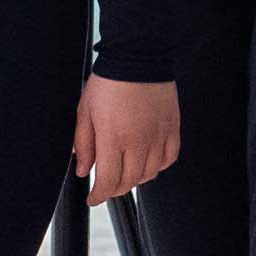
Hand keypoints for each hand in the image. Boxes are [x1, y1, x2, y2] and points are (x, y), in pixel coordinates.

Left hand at [75, 75, 180, 204]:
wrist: (138, 57)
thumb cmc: (110, 80)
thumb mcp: (85, 111)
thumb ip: (84, 143)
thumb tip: (83, 169)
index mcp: (114, 137)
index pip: (108, 181)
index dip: (99, 196)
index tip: (93, 198)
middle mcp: (139, 141)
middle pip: (129, 182)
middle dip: (114, 189)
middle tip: (106, 187)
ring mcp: (158, 136)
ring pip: (149, 174)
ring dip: (135, 179)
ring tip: (125, 173)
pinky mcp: (172, 128)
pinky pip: (169, 159)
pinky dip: (158, 166)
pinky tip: (148, 162)